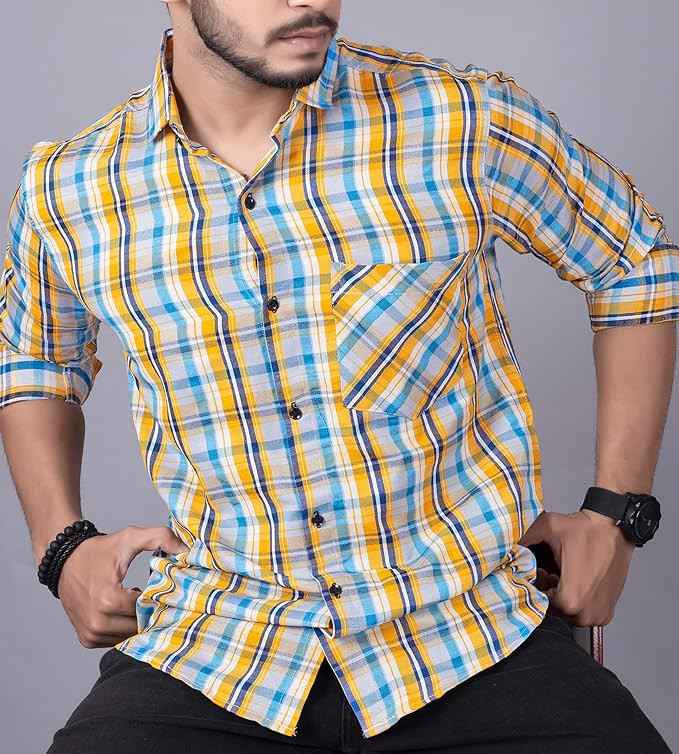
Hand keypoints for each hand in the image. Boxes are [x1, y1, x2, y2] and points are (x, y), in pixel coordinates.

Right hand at [57, 525, 189, 647]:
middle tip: (158, 598)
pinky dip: (124, 627)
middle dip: (151, 612)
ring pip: (129, 635)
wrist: (63, 561)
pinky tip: (127, 611)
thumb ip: (160, 538)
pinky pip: (116, 639)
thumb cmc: (98, 550)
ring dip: (138, 622)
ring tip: (141, 602)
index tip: (167, 589)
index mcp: (109, 600)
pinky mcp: (87, 639)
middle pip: (140, 625)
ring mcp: (91, 633)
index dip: (160, 598)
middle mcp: (98, 622)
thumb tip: (186, 550)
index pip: (148, 608)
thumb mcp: (130, 538)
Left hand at [518, 509, 635, 626]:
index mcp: (569, 600)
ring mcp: (598, 616)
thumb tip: (504, 546)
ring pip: (567, 613)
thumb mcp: (547, 527)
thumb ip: (522, 537)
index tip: (538, 572)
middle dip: (546, 592)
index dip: (534, 585)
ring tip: (561, 574)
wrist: (615, 527)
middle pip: (552, 610)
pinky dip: (576, 599)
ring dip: (561, 597)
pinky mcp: (607, 612)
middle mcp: (586, 614)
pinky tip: (575, 580)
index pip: (538, 603)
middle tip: (548, 572)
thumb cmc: (585, 529)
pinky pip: (582, 612)